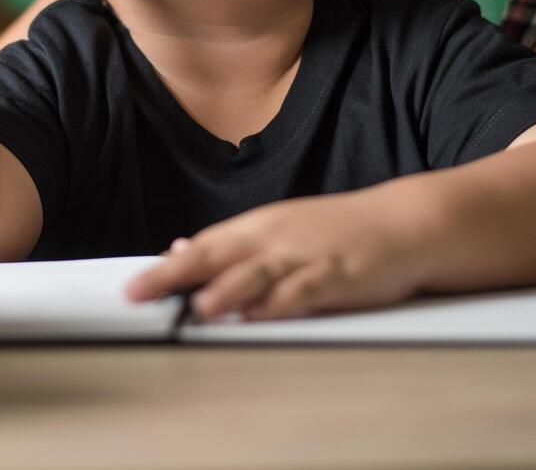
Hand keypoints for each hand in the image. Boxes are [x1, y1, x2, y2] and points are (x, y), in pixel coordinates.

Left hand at [124, 189, 435, 320]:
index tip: (133, 286)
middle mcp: (275, 238)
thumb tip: (177, 250)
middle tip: (139, 292)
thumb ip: (230, 246)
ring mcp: (306, 255)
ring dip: (226, 289)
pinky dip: (281, 301)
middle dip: (175, 276)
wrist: (402, 222)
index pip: (204, 247)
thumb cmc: (336, 231)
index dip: (167, 268)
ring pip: (258, 272)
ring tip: (197, 306)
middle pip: (216, 256)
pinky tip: (262, 313)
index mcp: (259, 228)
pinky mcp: (338, 274)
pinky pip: (305, 289)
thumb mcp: (277, 229)